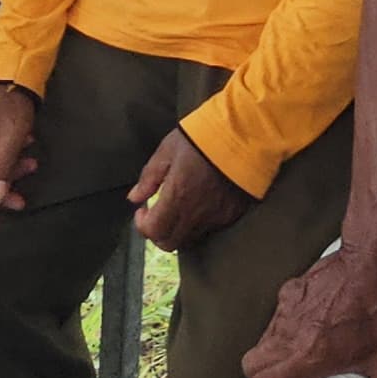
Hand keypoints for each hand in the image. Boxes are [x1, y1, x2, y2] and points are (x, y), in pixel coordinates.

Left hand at [127, 126, 252, 252]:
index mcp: (177, 196)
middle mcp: (195, 213)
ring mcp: (215, 217)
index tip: (143, 209)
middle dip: (157, 233)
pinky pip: (209, 229)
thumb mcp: (167, 151)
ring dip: (177, 230)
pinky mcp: (230, 214)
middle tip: (156, 215)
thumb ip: (149, 178)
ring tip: (177, 209)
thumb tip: (134, 198)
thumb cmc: (200, 138)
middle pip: (170, 243)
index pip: (153, 231)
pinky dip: (197, 224)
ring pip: (190, 239)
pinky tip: (197, 205)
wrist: (242, 135)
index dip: (142, 225)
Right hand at [216, 230, 376, 377]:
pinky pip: (276, 317)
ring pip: (262, 341)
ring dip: (270, 355)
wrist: (373, 257)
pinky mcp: (289, 291)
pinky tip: (310, 326)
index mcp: (307, 357)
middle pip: (251, 365)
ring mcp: (285, 310)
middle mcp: (288, 335)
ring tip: (294, 360)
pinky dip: (284, 329)